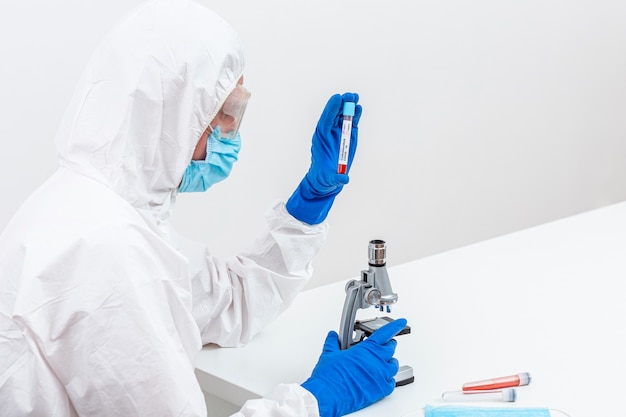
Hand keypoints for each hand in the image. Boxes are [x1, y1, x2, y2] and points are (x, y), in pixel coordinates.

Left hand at [286, 93, 361, 223]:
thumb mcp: (330, 179)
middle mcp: (329, 132)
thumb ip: (337, 178)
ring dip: (349, 106)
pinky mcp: (348, 135)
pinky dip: (355, 115)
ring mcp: (339, 132)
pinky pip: (351, 122)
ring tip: (355, 96)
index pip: (326, 120)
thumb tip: (344, 180)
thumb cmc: (326, 176)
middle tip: (349, 95)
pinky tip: (359, 107)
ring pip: (343, 115)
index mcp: (321, 138)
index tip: (338, 98)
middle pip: (335, 114)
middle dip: (341, 104)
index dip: (331, 108)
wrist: (328, 178)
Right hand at [301, 318, 405, 416]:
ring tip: (380, 363)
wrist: (328, 395)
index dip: (395, 326)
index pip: (385, 333)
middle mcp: (376, 361)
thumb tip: (333, 336)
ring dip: (388, 362)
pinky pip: (392, 382)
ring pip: (393, 365)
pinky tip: (381, 379)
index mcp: (366, 349)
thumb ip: (333, 342)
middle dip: (387, 345)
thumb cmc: (330, 376)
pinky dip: (388, 379)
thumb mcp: (329, 354)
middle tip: (381, 346)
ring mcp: (380, 376)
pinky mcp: (381, 390)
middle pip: (391, 348)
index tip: (401, 322)